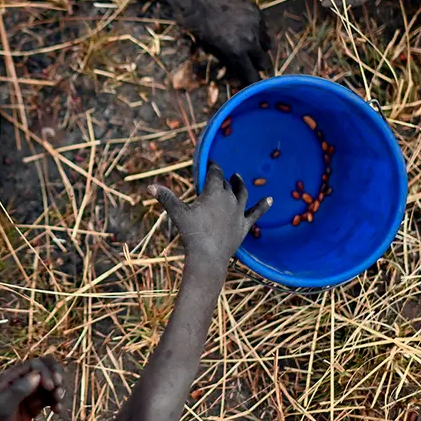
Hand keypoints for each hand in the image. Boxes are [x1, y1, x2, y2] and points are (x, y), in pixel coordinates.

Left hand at [0, 357, 64, 420]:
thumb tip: (36, 376)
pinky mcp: (33, 407)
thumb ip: (18, 390)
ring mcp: (28, 394)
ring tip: (57, 404)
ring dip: (58, 391)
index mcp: (12, 377)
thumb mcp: (2, 406)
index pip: (35, 365)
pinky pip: (49, 400)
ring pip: (50, 385)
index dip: (46, 372)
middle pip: (46, 370)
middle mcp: (21, 382)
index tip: (50, 387)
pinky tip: (57, 411)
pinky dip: (56, 402)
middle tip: (58, 390)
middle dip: (56, 376)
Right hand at [149, 162, 271, 263]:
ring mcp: (239, 212)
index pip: (215, 174)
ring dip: (240, 184)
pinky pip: (256, 213)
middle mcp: (230, 199)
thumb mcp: (177, 213)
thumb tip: (149, 186)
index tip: (210, 163)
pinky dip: (264, 205)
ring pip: (242, 193)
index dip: (213, 167)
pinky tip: (271, 199)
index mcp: (215, 192)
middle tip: (216, 176)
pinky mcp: (245, 225)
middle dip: (221, 179)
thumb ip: (166, 197)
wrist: (209, 256)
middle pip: (226, 184)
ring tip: (238, 178)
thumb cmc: (192, 233)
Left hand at [169, 0, 270, 85]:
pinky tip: (248, 33)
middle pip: (264, 63)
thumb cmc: (193, 22)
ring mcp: (256, 24)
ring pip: (267, 45)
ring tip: (250, 51)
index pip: (252, 77)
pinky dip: (259, 34)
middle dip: (257, 68)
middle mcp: (250, 40)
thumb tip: (233, 69)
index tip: (248, 86)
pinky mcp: (257, 11)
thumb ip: (224, 58)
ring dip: (260, 51)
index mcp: (236, 52)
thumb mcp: (206, 46)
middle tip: (250, 69)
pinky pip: (264, 29)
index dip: (250, 83)